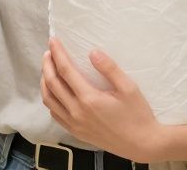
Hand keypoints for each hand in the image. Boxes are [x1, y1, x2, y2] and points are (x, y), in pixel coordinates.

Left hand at [40, 38, 165, 162]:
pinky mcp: (76, 132)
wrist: (142, 145)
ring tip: (48, 69)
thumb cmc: (138, 115)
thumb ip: (109, 68)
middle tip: (48, 52)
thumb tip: (93, 52)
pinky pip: (55, 114)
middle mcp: (77, 112)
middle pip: (52, 84)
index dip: (57, 53)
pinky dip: (50, 100)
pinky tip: (54, 92)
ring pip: (49, 100)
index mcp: (89, 99)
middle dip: (47, 65)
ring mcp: (75, 124)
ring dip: (45, 82)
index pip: (65, 70)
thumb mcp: (129, 88)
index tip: (53, 41)